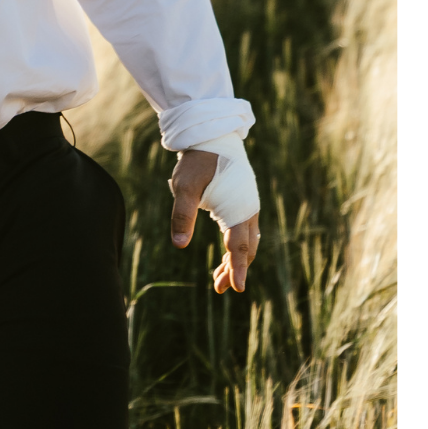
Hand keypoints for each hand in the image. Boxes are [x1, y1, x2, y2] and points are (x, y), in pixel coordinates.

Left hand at [169, 148, 259, 294]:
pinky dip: (234, 248)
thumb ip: (182, 216)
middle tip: (220, 289)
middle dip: (234, 270)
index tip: (236, 288)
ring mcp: (247, 207)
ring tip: (218, 280)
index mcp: (238, 209)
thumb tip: (179, 245)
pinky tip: (224, 257)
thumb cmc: (197, 162)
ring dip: (234, 261)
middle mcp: (248, 210)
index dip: (237, 268)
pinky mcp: (242, 204)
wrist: (212, 138)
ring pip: (246, 242)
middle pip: (246, 248)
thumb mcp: (185, 188)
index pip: (239, 246)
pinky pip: (242, 233)